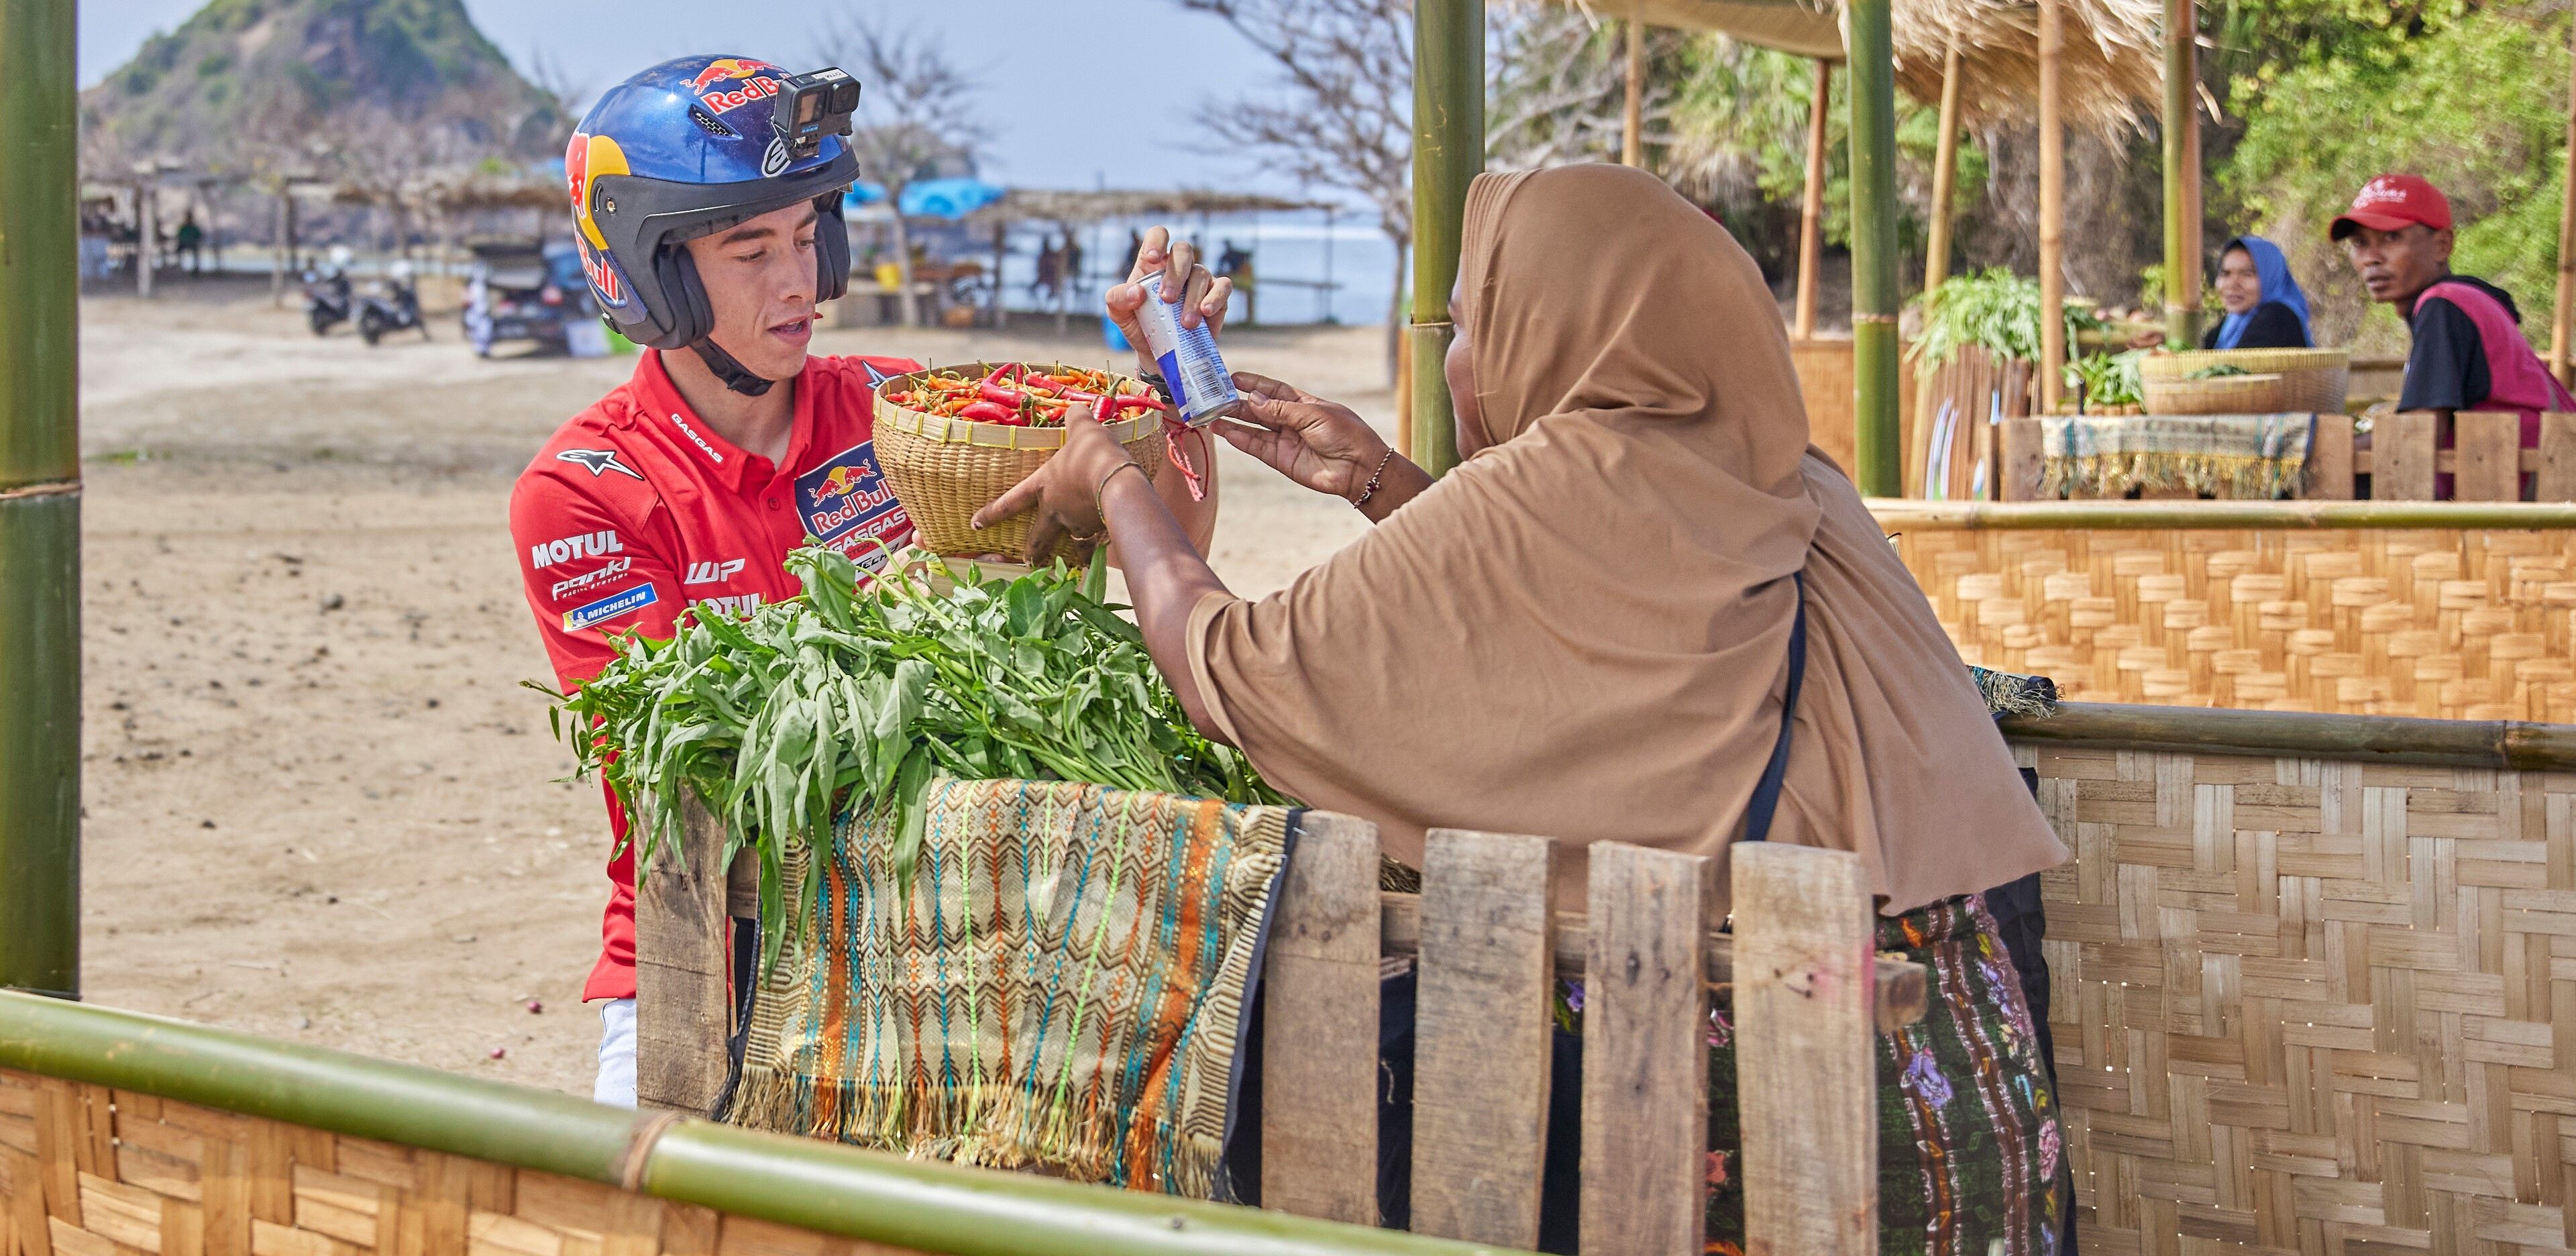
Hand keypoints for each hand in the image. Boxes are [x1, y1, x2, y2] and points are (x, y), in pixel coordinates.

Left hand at [970, 405, 1139, 566]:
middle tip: (1026, 560)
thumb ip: (1077, 417)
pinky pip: (1092, 548)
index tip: (975, 524)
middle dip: (1031, 550)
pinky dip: (1094, 555)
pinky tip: (1096, 560)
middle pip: (1036, 536)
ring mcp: (1074, 523)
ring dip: (1066, 557)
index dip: (991, 514)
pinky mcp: (1095, 532)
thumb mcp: (1083, 427)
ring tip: (1068, 567)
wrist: (1117, 481)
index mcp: (1042, 485)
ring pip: (1067, 546)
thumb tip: (1077, 407)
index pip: (1010, 501)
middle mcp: (1053, 509)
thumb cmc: (1092, 453)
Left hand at [1105, 226, 1230, 364]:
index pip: (1159, 234)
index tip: (1152, 258)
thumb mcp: (1118, 313)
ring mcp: (1200, 279)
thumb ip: (1117, 299)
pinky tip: (1205, 312)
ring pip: (1201, 272)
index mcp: (1154, 263)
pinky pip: (1223, 287)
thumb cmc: (1139, 326)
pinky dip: (1215, 298)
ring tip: (1185, 323)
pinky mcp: (1217, 295)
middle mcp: (1179, 266)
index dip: (1157, 240)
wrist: (1160, 353)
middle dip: (1175, 274)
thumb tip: (1137, 292)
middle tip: (1167, 299)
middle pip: (1184, 250)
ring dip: (1192, 297)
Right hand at [1220, 372, 1390, 500]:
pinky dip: (1241, 440)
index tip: (1233, 377)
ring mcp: (1286, 441)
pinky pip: (1257, 448)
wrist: (1359, 468)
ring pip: (1254, 429)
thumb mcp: (1313, 414)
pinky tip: (1226, 433)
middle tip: (1214, 398)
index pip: (1273, 390)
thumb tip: (1253, 400)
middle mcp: (1292, 421)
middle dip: (1238, 404)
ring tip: (1211, 417)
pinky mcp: (1282, 460)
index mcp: (1304, 404)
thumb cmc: (1345, 434)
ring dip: (1233, 423)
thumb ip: (1281, 409)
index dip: (1254, 384)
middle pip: (1259, 410)